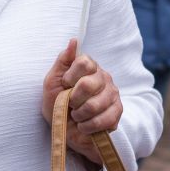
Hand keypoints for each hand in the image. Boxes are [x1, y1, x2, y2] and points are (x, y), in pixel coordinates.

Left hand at [42, 39, 122, 162]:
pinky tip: (84, 125)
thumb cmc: (57, 104)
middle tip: (70, 104)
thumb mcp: (52, 82)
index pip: (84, 62)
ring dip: (79, 115)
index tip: (65, 85)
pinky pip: (102, 120)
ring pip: (94, 105)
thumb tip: (74, 41)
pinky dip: (87, 126)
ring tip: (77, 115)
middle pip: (88, 84)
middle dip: (72, 99)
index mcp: (89, 67)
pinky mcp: (117, 112)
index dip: (70, 77)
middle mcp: (104, 77)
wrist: (64, 130)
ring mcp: (113, 94)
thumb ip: (63, 61)